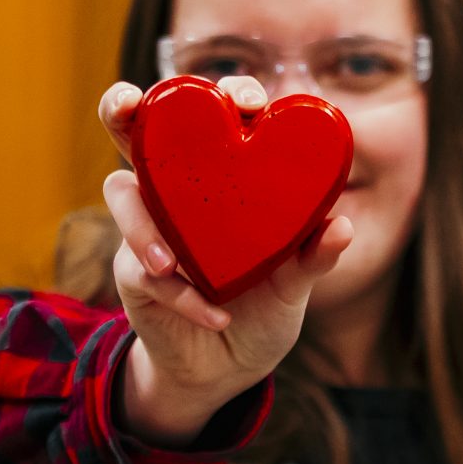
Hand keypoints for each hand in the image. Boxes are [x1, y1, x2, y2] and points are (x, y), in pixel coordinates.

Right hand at [96, 78, 352, 446]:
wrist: (229, 369)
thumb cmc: (263, 306)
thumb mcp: (295, 283)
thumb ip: (313, 256)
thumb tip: (341, 226)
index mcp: (219, 176)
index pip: (214, 117)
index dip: (224, 94)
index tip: (247, 100)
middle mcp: (176, 189)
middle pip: (134, 129)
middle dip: (121, 106)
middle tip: (126, 106)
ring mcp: (148, 225)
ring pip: (122, 193)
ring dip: (144, 225)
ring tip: (170, 263)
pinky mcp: (132, 270)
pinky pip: (141, 268)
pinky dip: (180, 293)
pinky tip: (214, 315)